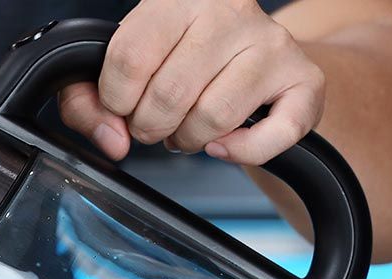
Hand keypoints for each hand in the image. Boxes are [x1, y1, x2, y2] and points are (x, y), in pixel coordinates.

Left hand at [59, 0, 325, 164]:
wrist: (249, 53)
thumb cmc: (178, 59)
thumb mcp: (124, 66)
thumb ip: (87, 101)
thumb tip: (110, 140)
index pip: (129, 59)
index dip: (116, 100)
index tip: (124, 104)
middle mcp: (229, 11)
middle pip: (168, 95)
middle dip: (151, 127)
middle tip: (156, 123)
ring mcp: (271, 43)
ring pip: (213, 117)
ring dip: (190, 140)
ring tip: (187, 128)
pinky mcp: (304, 79)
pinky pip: (273, 134)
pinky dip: (243, 153)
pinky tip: (224, 143)